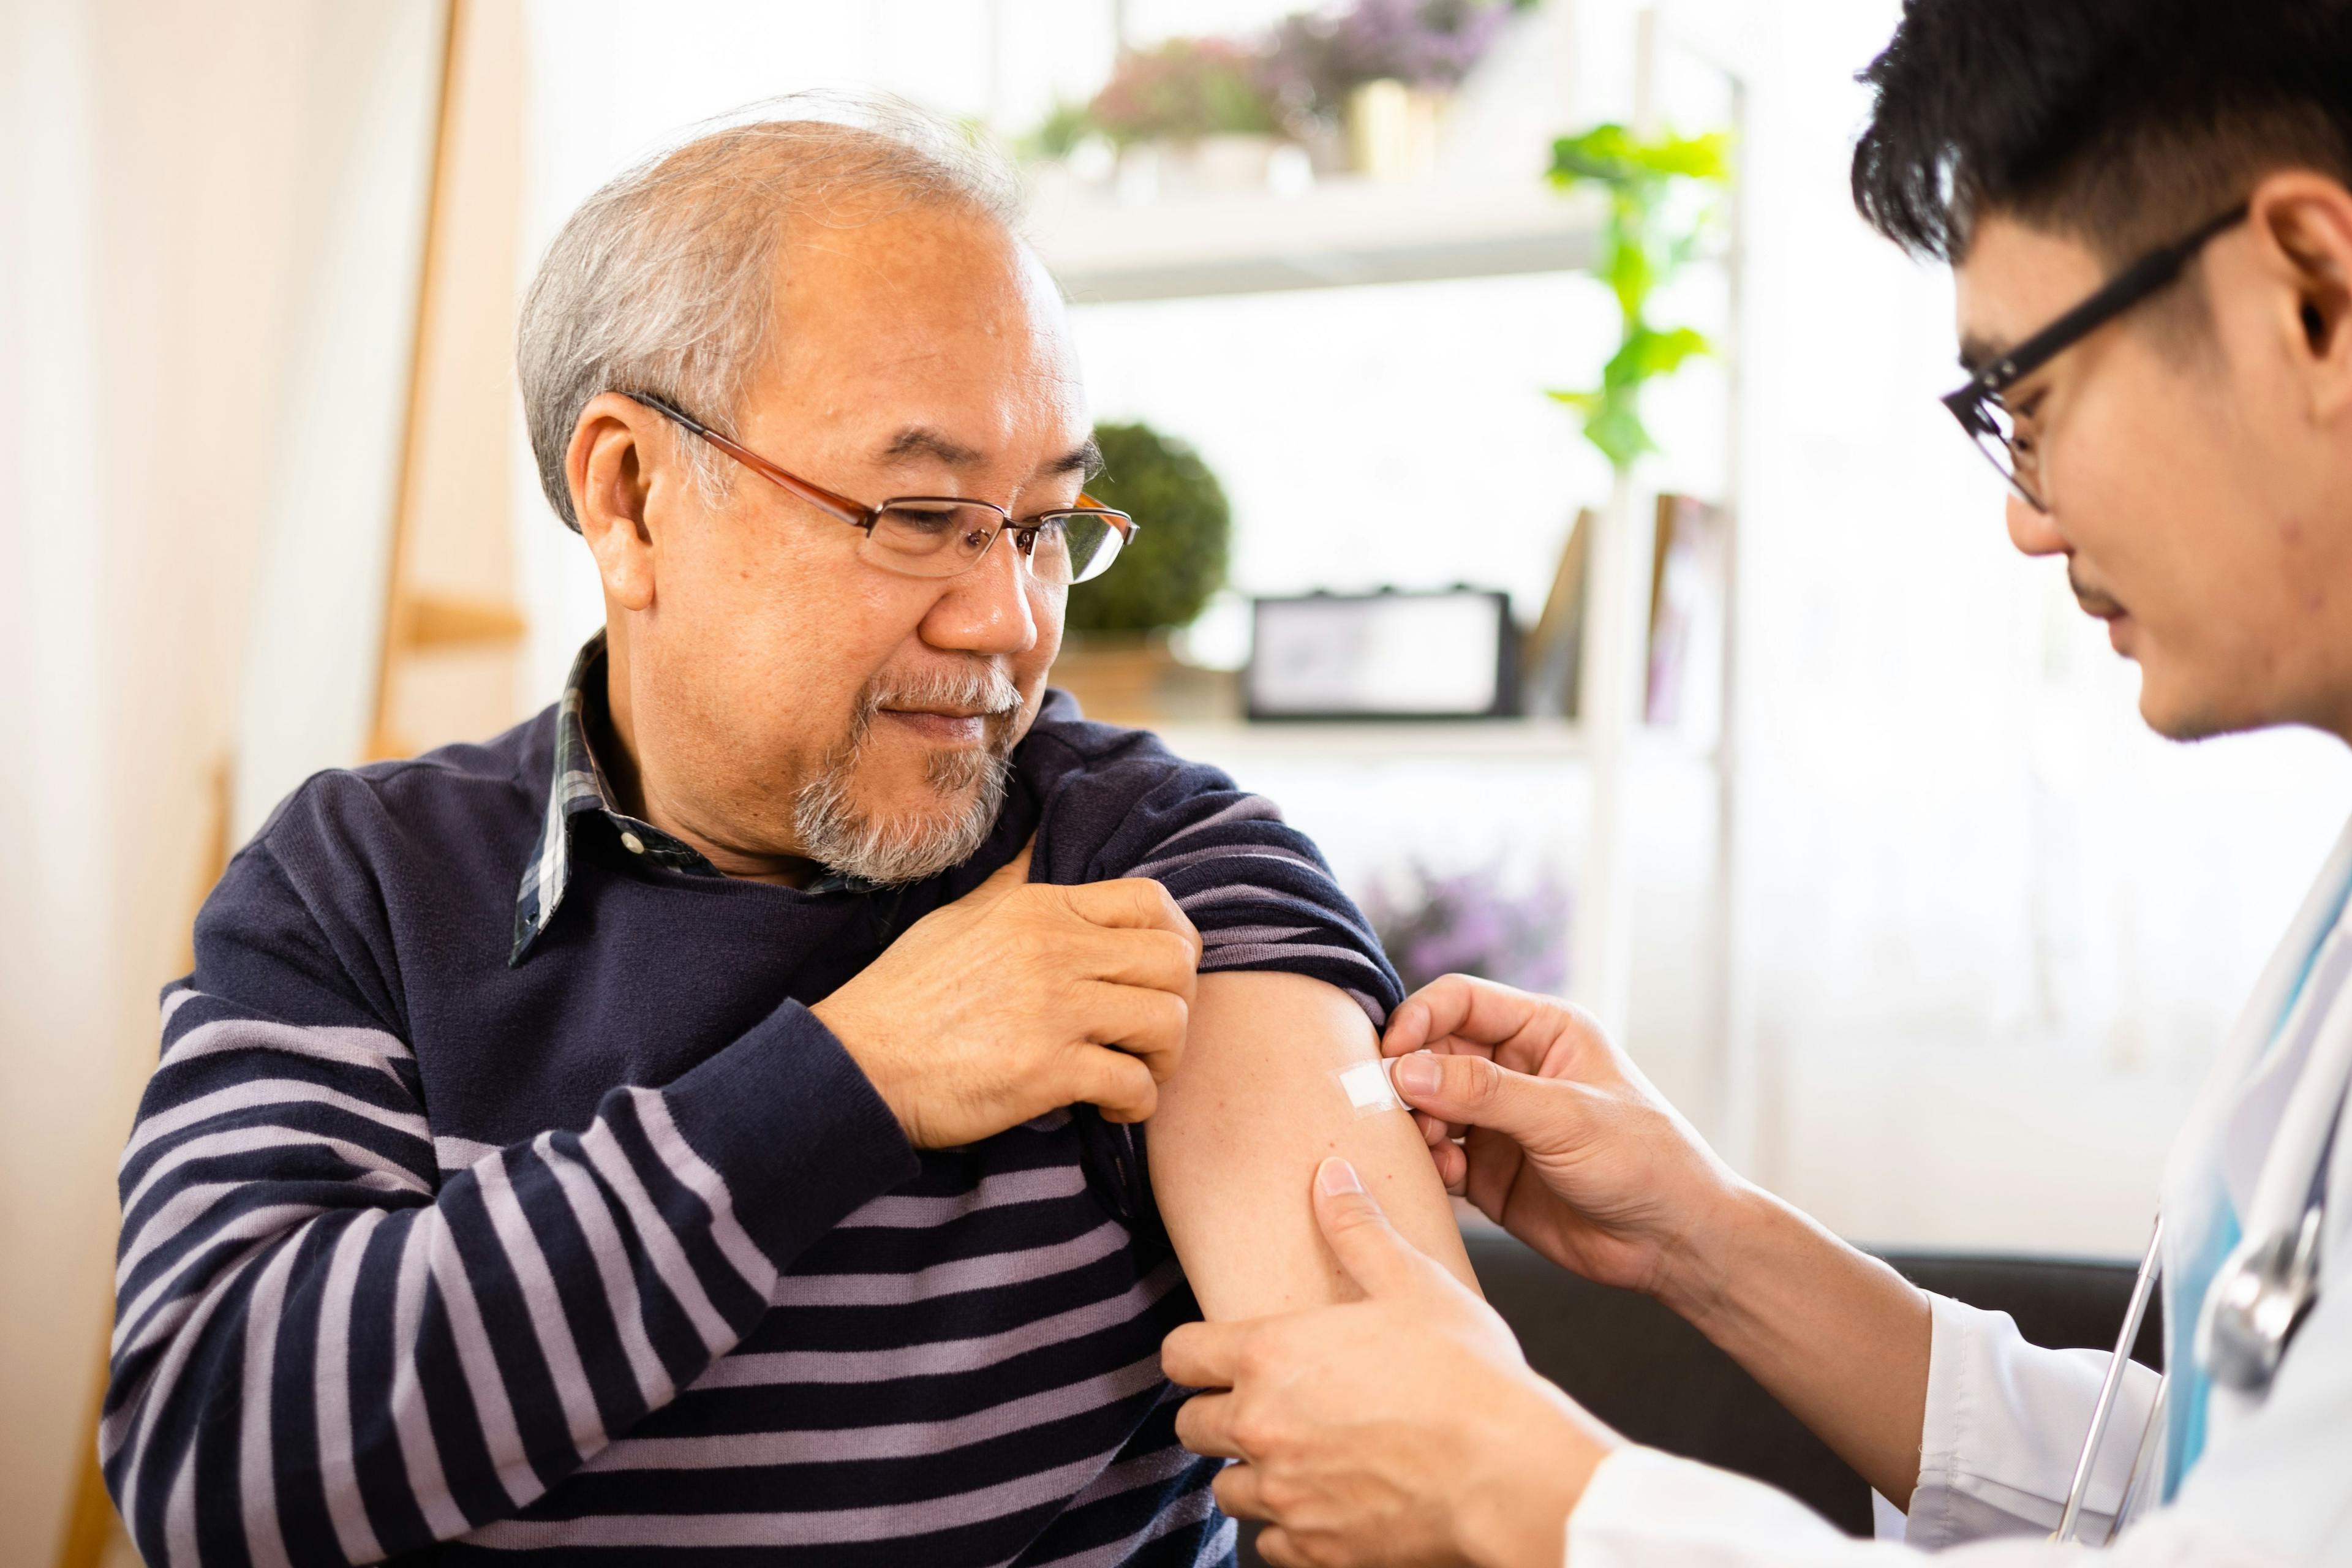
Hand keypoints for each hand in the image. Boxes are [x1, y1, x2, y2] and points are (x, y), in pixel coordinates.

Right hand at [813, 843, 1201, 1147]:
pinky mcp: (1045, 1070)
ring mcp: (1052, 1008)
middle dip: (1179, 1002)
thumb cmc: (904, 995)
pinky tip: (1108, 1106)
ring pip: (1167, 1021)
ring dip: (1164, 1057)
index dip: (1176, 941)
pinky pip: (1135, 1083)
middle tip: (1151, 1033)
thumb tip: (1041, 836)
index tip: (1159, 979)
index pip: (1151, 901)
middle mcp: (1054, 949)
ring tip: (1134, 1070)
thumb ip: (1012, 882)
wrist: (854, 1063)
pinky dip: (1135, 1103)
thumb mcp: (959, 917)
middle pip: (1175, 961)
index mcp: (1038, 907)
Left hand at [1165, 1159, 1615, 1567]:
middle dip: (1220, 1413)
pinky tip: (1327, 1504)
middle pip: (1191, 1425)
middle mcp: (1263, 1426)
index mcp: (1271, 1355)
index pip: (1179, 1355)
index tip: (1215, 1355)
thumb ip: (1359, 1229)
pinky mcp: (1315, 1550)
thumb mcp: (1413, 1284)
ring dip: (1252, 1472)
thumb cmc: (1467, 1377)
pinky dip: (1290, 1529)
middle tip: (1265, 1404)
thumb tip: (1331, 1178)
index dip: (1193, 1353)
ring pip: (1227, 1489)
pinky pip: (1270, 1546)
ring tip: (1298, 1456)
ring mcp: (1285, 1495)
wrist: (1508, 1472)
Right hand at [1381, 975, 1743, 1311]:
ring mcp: (1499, 1121)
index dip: (1419, 1020)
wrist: (1674, 1243)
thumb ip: (1485, 1091)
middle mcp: (1515, 1069)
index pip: (1460, 1001)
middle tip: (1392, 1109)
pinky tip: (1446, 1176)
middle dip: (1409, 1078)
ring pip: (1428, 1105)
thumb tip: (1406, 1070)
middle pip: (1433, 1052)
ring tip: (1432, 1148)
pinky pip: (1438, 1156)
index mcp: (1543, 1031)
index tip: (1390, 1055)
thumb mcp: (1566, 1117)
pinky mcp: (1489, 1171)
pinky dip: (1430, 1163)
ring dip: (1416, 1124)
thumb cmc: (1645, 1161)